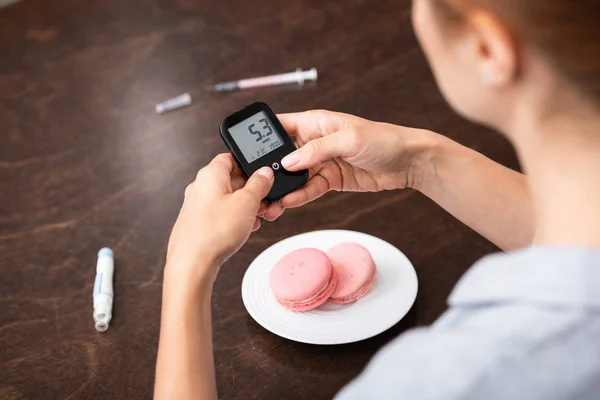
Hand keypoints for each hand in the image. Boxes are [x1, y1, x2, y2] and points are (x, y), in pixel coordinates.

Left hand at [165, 153, 273, 283]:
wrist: (192, 264)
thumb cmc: (213, 232)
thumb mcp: (247, 203)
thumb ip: (258, 184)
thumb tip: (264, 173)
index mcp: (210, 174)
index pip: (231, 157)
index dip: (249, 163)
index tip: (264, 173)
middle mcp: (200, 187)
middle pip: (231, 179)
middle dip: (252, 189)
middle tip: (266, 200)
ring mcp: (197, 206)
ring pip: (228, 198)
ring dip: (246, 206)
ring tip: (259, 217)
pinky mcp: (198, 223)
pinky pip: (221, 214)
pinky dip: (236, 218)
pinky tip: (246, 228)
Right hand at [263, 110, 435, 219]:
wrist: (409, 162)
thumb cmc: (384, 139)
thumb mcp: (349, 139)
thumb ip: (317, 150)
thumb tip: (288, 161)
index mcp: (316, 122)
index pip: (281, 126)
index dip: (262, 136)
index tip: (245, 150)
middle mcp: (315, 141)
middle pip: (283, 155)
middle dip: (269, 169)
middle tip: (256, 184)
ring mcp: (322, 162)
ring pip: (294, 176)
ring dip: (282, 188)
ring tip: (269, 202)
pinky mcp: (330, 180)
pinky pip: (308, 189)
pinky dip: (298, 197)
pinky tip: (288, 204)